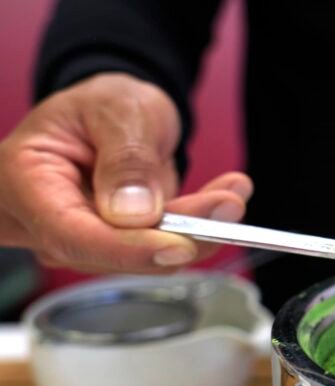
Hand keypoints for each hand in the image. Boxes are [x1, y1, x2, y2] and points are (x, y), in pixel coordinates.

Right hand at [0, 72, 252, 272]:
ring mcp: (80, 237)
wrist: (111, 112)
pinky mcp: (115, 244)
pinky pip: (159, 246)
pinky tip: (226, 200)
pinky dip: (197, 226)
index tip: (180, 246)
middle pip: (111, 251)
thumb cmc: (101, 103)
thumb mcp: (117, 109)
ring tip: (233, 194)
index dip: (128, 250)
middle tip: (229, 205)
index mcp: (24, 180)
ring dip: (196, 229)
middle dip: (178, 235)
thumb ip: (126, 158)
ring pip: (142, 254)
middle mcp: (44, 221)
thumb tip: (134, 214)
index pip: (70, 233)